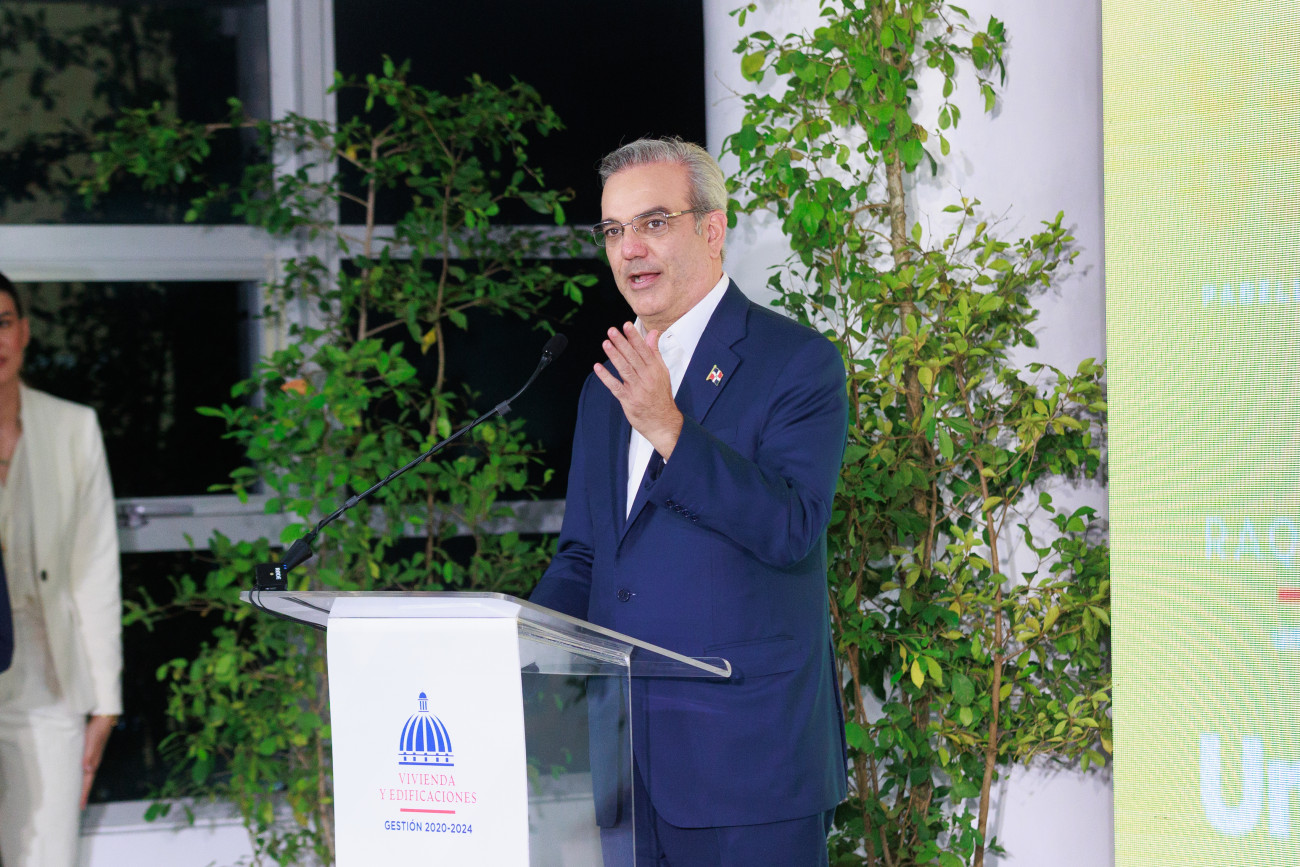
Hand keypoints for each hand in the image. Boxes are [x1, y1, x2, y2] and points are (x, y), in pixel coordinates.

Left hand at [81, 714, 114, 808]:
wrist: (104, 717)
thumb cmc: (98, 729)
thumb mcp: (93, 740)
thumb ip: (91, 754)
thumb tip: (88, 770)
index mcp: (94, 762)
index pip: (88, 781)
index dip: (84, 794)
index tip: (80, 806)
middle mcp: (93, 762)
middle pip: (86, 781)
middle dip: (82, 794)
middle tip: (76, 806)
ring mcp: (91, 758)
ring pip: (85, 776)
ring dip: (80, 785)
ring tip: (74, 795)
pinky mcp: (88, 753)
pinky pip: (82, 769)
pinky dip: (78, 776)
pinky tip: (74, 775)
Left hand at [593, 323, 683, 459]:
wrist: (663, 422)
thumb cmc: (661, 396)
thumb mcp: (662, 372)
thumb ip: (654, 352)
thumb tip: (652, 333)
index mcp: (655, 369)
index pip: (644, 350)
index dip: (634, 337)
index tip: (626, 325)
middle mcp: (647, 378)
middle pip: (633, 357)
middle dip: (622, 343)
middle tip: (612, 331)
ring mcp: (637, 389)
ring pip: (624, 369)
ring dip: (614, 356)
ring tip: (606, 343)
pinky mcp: (628, 400)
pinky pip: (616, 386)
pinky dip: (606, 377)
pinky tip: (598, 367)